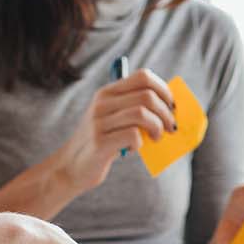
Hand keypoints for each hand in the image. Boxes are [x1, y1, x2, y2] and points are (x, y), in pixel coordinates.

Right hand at [48, 69, 177, 192]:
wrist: (71, 167)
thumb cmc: (102, 142)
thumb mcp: (115, 120)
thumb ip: (136, 109)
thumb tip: (171, 107)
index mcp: (107, 92)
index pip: (143, 77)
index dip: (164, 90)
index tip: (172, 106)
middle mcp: (102, 103)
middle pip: (147, 96)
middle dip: (166, 113)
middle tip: (170, 128)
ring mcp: (99, 122)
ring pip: (142, 114)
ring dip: (157, 128)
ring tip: (155, 138)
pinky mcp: (100, 142)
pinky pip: (132, 135)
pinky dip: (140, 143)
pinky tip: (133, 148)